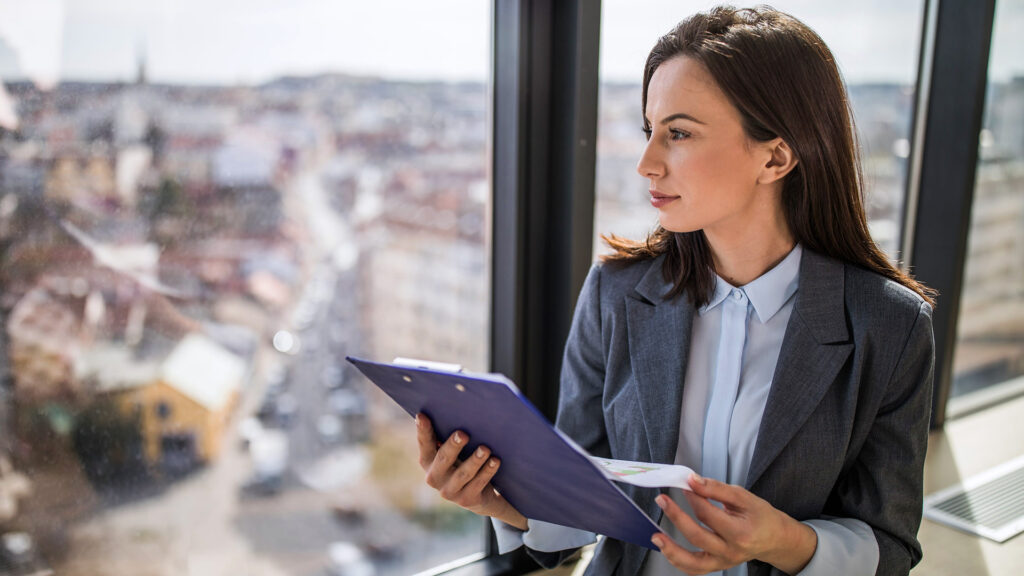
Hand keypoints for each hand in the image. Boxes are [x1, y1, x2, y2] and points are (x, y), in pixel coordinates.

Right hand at [415, 413, 527, 529]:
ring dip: (475, 460)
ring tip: (485, 448)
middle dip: (453, 446)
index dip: (422, 430)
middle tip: (463, 434)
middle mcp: (434, 477)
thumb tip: (458, 410)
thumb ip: (448, 437)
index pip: (424, 444)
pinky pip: (478, 483)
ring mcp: (450, 491)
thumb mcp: (452, 452)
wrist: (477, 495)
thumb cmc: (461, 462)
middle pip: (444, 459)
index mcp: (427, 461)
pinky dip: (487, 471)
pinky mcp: (466, 499)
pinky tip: (495, 461)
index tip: (422, 416)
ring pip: (463, 473)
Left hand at [651, 474, 816, 574]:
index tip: (684, 484)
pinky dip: (678, 561)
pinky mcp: (718, 566)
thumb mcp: (743, 496)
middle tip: (662, 499)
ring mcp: (724, 562)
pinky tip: (666, 549)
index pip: (709, 514)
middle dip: (677, 516)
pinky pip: (695, 569)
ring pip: (693, 562)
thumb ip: (716, 489)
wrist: (775, 538)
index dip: (693, 497)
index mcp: (741, 532)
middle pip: (698, 536)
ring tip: (655, 536)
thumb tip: (692, 480)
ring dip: (671, 550)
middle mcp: (731, 551)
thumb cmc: (760, 515)